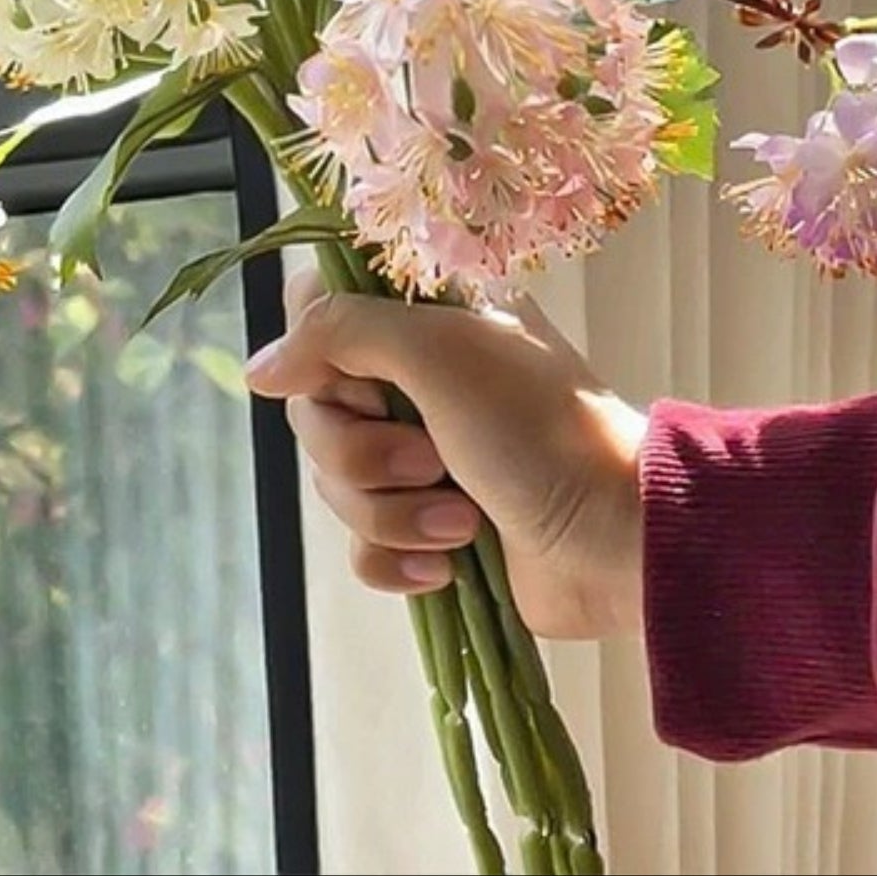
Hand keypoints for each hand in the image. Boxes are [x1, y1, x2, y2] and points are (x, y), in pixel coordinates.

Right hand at [244, 277, 647, 640]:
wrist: (617, 541)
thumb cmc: (541, 429)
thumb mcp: (439, 352)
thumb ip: (341, 333)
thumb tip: (259, 367)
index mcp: (425, 318)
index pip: (321, 311)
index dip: (320, 352)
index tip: (356, 381)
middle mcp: (418, 379)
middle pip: (315, 409)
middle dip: (362, 453)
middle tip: (429, 458)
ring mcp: (424, 455)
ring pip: (335, 483)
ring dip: (392, 512)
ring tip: (461, 520)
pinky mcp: (429, 526)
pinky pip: (362, 546)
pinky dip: (396, 559)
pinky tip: (447, 564)